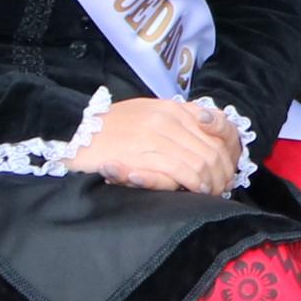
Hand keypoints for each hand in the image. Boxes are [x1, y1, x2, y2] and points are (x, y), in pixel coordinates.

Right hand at [65, 92, 242, 193]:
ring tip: (210, 193)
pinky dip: (192, 183)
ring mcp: (155, 136)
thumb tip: (205, 132)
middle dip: (222, 172)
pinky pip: (180, 170)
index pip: (217, 127)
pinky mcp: (143, 155)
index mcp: (172, 108)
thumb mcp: (148, 115)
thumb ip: (176, 121)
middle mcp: (168, 119)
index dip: (227, 151)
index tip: (227, 167)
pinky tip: (194, 191)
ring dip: (210, 181)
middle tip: (222, 187)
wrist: (73, 132)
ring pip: (201, 161)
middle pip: (213, 148)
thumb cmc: (110, 128)